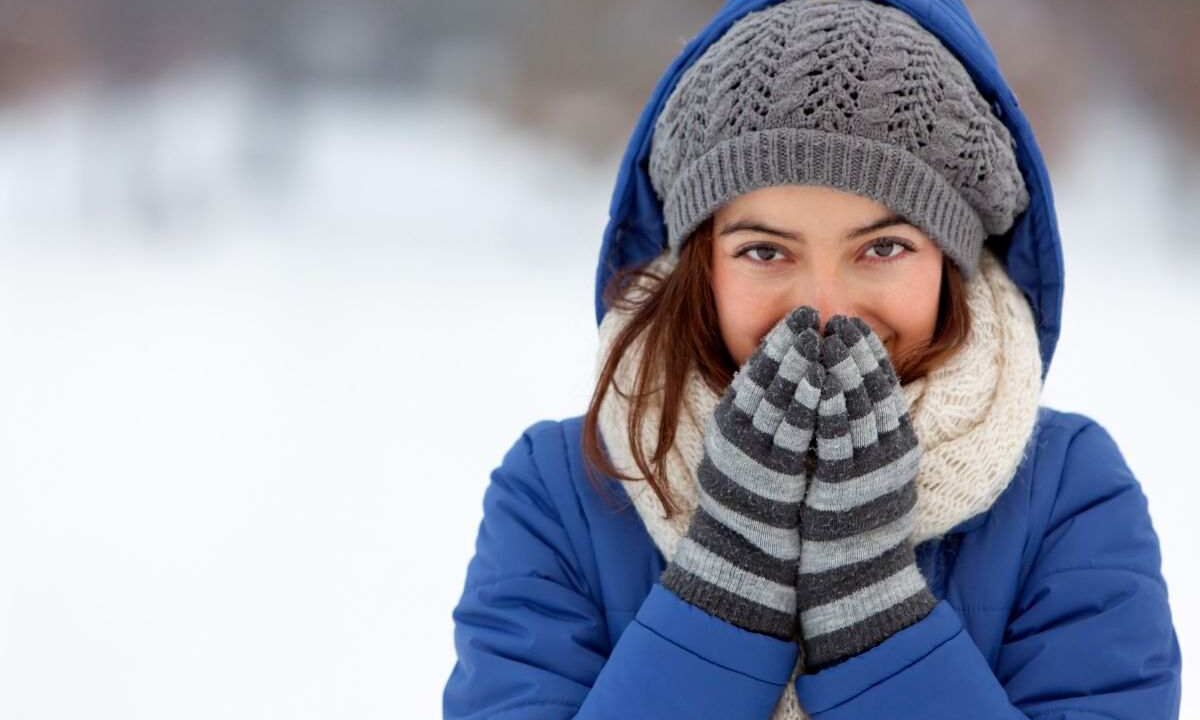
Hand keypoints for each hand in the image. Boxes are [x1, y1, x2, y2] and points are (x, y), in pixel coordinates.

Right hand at [660, 305, 824, 639]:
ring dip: (800, 364)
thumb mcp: (745, 456)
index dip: (777, 343)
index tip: (797, 317)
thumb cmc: (752, 508)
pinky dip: (808, 401)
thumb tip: (782, 385)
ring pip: (778, 397)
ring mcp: (754, 454)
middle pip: (765, 378)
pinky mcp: (775, 474)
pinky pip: (794, 430)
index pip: (754, 373)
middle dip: (789, 343)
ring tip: (820, 335)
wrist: (744, 560)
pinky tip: (823, 380)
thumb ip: (757, 421)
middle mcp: (737, 436)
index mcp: (730, 427)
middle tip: (810, 313)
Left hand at [796, 315, 936, 669]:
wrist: (857, 582)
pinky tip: (817, 379)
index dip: (870, 356)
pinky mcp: (844, 486)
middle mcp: (889, 456)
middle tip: (841, 319)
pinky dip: (828, 404)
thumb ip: (868, 440)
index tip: (855, 326)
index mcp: (899, 450)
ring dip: (841, 368)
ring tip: (827, 335)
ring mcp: (868, 471)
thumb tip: (850, 401)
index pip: (887, 390)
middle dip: (856, 352)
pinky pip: (836, 437)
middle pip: (874, 391)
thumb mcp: (873, 477)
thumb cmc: (858, 529)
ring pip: (857, 407)